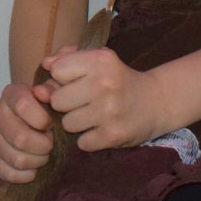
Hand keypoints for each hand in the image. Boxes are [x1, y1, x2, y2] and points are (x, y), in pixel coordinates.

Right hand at [0, 82, 53, 182]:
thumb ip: (52, 90)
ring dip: (37, 161)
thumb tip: (42, 94)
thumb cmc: (45, 105)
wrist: (30, 117)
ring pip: (16, 159)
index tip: (52, 125)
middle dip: (43, 146)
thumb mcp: (53, 92)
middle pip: (20, 138)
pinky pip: (7, 173)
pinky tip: (33, 168)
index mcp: (11, 94)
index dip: (42, 120)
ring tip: (44, 155)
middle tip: (51, 144)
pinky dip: (25, 175)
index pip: (23, 106)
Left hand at [41, 47, 161, 151]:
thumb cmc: (117, 79)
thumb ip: (68, 58)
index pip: (57, 70)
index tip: (75, 82)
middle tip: (81, 102)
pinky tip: (100, 129)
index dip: (61, 78)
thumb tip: (45, 64)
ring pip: (67, 123)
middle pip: (57, 100)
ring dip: (76, 123)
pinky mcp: (114, 135)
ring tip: (91, 116)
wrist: (155, 103)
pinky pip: (82, 143)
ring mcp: (110, 111)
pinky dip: (89, 139)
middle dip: (65, 104)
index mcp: (100, 60)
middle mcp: (104, 84)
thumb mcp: (97, 59)